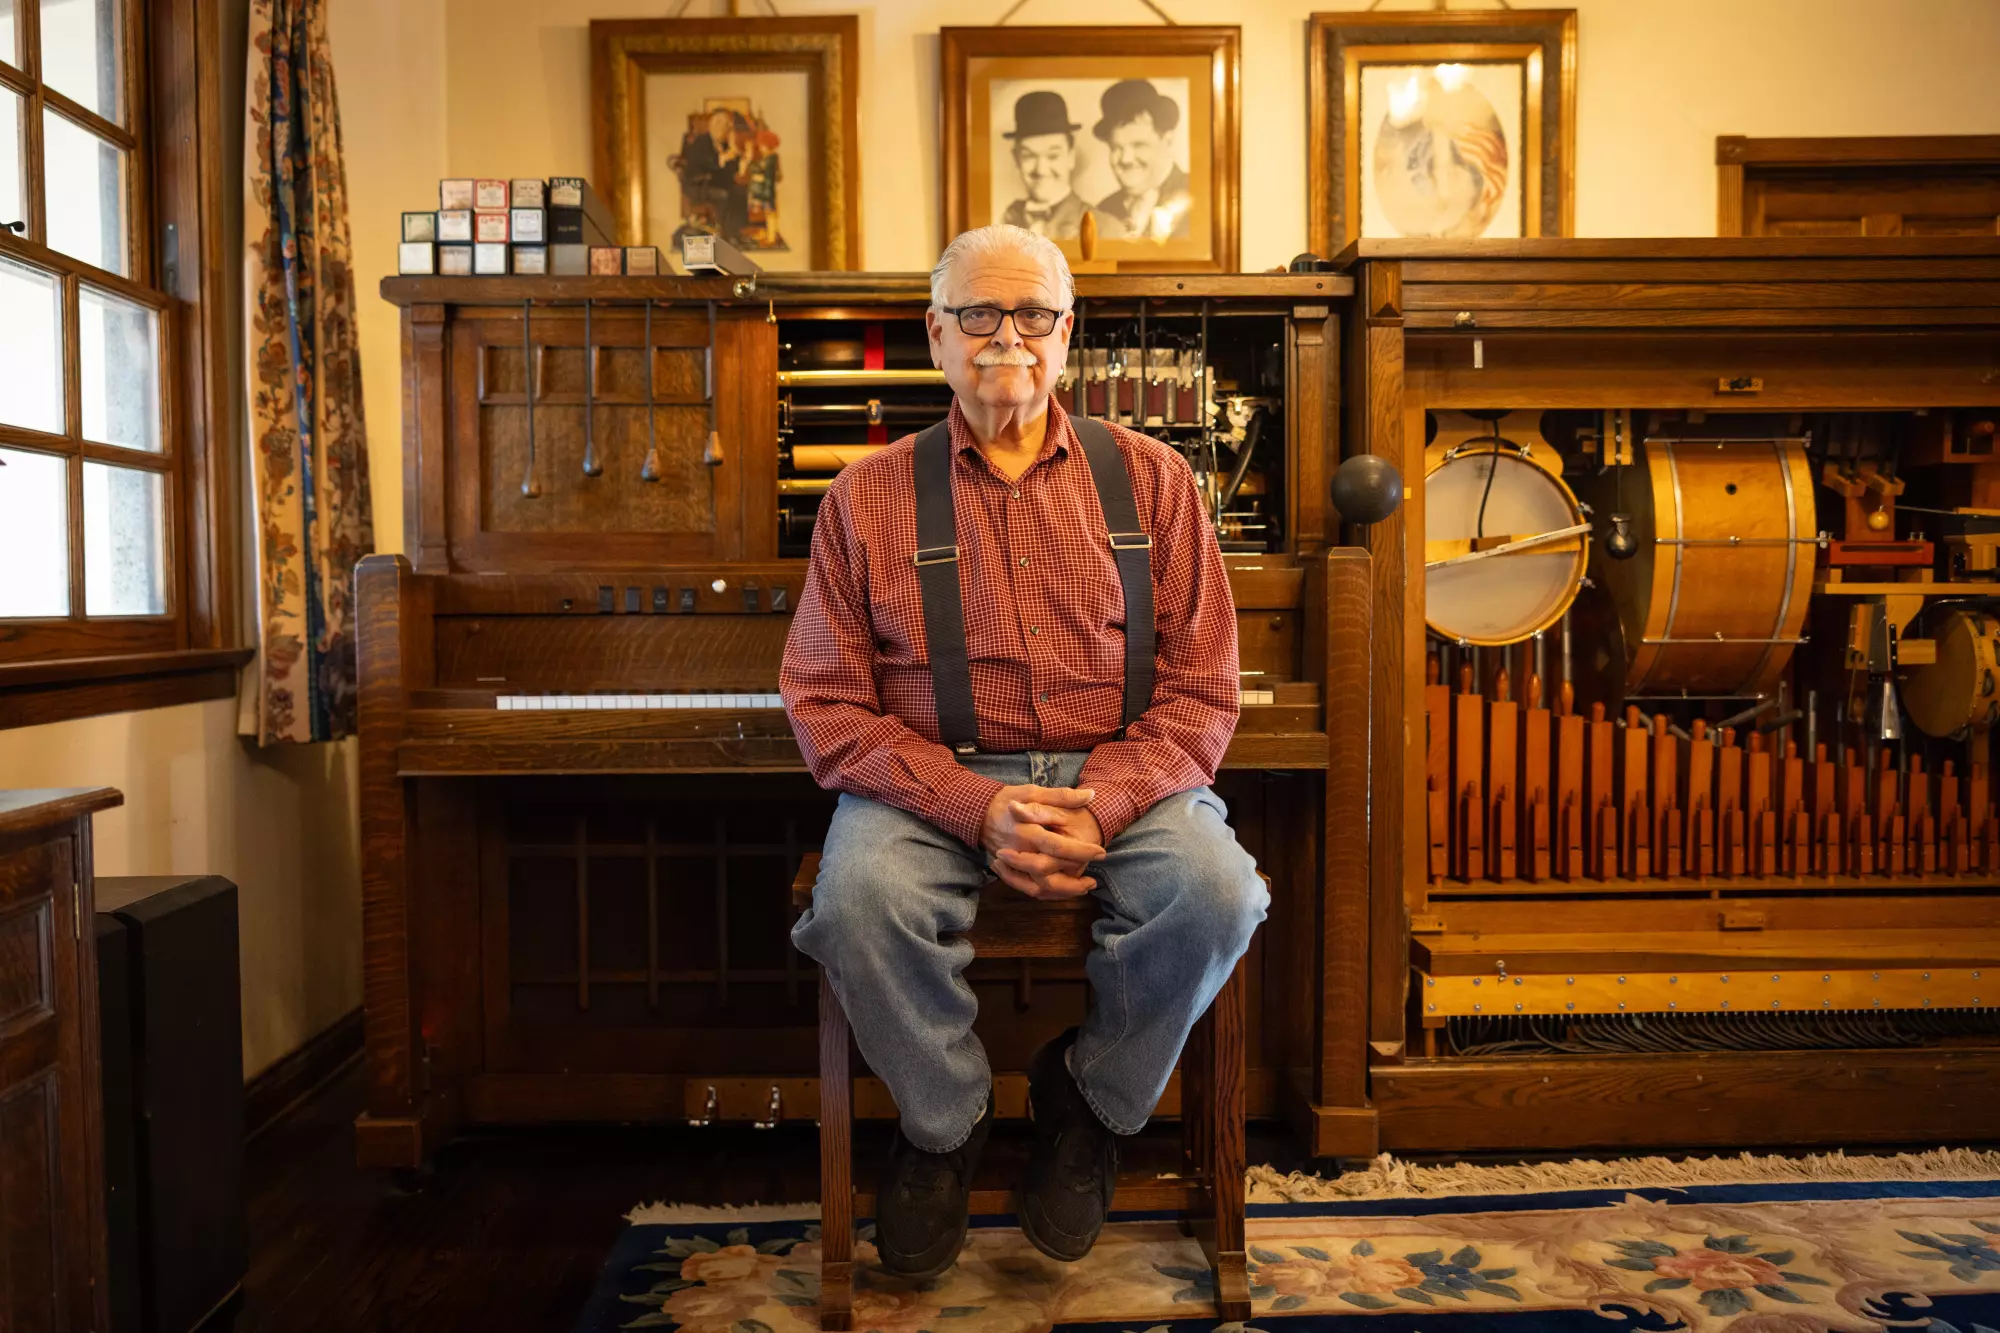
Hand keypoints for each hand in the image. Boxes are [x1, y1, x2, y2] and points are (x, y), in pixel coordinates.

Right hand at [981, 784, 1104, 899]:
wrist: (977, 812)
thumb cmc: (1007, 799)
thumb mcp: (1033, 791)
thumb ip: (1061, 796)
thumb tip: (1090, 795)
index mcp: (1027, 831)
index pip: (1058, 846)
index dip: (1081, 852)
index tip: (1100, 853)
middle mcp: (1019, 851)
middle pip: (1048, 876)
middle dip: (1073, 882)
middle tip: (1094, 880)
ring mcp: (1013, 864)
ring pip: (1038, 888)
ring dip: (1062, 893)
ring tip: (1083, 888)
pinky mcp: (1010, 871)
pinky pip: (1028, 889)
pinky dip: (1047, 894)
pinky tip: (1063, 890)